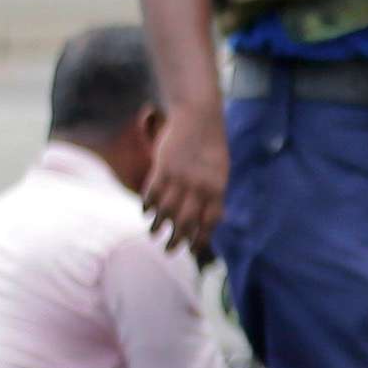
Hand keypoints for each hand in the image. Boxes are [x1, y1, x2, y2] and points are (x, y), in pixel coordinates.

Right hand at [140, 97, 229, 257]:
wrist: (199, 116)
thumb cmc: (210, 146)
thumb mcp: (220, 170)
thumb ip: (215, 194)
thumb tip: (212, 221)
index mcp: (217, 187)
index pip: (209, 221)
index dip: (201, 239)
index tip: (193, 251)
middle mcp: (199, 185)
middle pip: (186, 221)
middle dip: (177, 239)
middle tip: (169, 251)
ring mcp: (181, 176)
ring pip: (167, 209)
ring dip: (159, 226)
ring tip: (154, 234)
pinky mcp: (164, 166)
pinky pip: (153, 192)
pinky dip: (148, 205)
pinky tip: (146, 213)